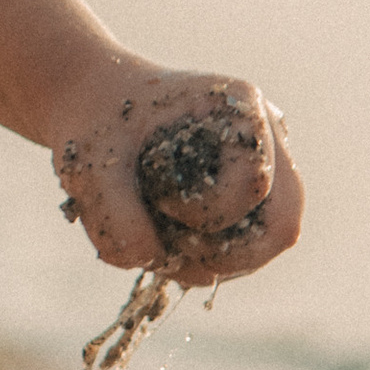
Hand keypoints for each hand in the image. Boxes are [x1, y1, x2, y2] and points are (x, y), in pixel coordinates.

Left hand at [50, 66, 301, 285]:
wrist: (94, 106)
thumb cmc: (94, 126)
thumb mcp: (86, 166)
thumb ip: (114, 222)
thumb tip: (153, 263)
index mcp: (240, 106)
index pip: (253, 186)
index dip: (204, 212)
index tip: (155, 195)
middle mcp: (267, 136)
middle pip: (283, 226)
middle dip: (223, 255)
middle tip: (167, 249)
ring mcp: (266, 167)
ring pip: (268, 244)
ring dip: (211, 260)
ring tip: (157, 236)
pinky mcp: (251, 195)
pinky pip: (248, 248)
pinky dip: (206, 258)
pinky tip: (166, 236)